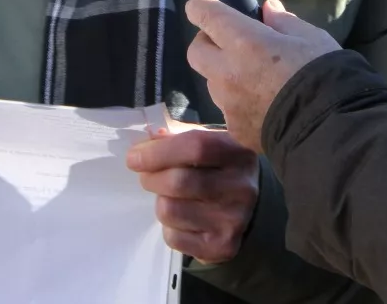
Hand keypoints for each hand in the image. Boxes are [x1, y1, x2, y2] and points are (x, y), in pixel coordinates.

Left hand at [127, 128, 259, 263]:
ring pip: (170, 211)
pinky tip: (181, 220)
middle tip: (146, 177)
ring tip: (169, 198)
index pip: (195, 146)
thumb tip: (143, 146)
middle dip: (151, 178)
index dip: (159, 151)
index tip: (134, 157)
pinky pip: (174, 237)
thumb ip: (177, 139)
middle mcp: (241, 187)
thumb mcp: (209, 145)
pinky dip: (169, 228)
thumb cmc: (219, 169)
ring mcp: (234, 219)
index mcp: (239, 153)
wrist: (252, 210)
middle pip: (179, 182)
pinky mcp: (222, 246)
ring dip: (161, 203)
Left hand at [186, 0, 341, 151]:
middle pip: (196, 51)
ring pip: (212, 83)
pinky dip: (239, 103)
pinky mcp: (236, 129)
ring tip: (253, 78)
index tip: (201, 5)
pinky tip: (263, 105)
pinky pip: (228, 110)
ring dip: (223, 75)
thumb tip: (269, 10)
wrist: (332, 129)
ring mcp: (229, 104)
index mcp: (244, 42)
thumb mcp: (311, 38)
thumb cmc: (324, 75)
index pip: (205, 15)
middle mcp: (228, 72)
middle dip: (207, 43)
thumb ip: (284, 22)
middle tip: (229, 43)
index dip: (200, 7)